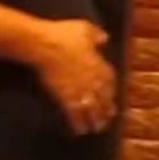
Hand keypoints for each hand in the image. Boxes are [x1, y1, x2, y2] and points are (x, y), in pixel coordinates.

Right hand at [33, 20, 116, 134]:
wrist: (45, 45)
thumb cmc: (64, 34)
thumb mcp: (85, 28)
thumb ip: (97, 35)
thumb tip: (104, 39)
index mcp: (99, 64)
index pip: (110, 81)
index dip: (112, 92)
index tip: (113, 99)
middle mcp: (93, 80)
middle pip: (103, 99)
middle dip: (106, 110)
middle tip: (107, 120)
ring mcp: (80, 90)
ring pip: (92, 109)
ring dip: (96, 120)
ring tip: (97, 129)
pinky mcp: (65, 97)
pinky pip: (75, 114)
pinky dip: (78, 123)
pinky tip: (80, 131)